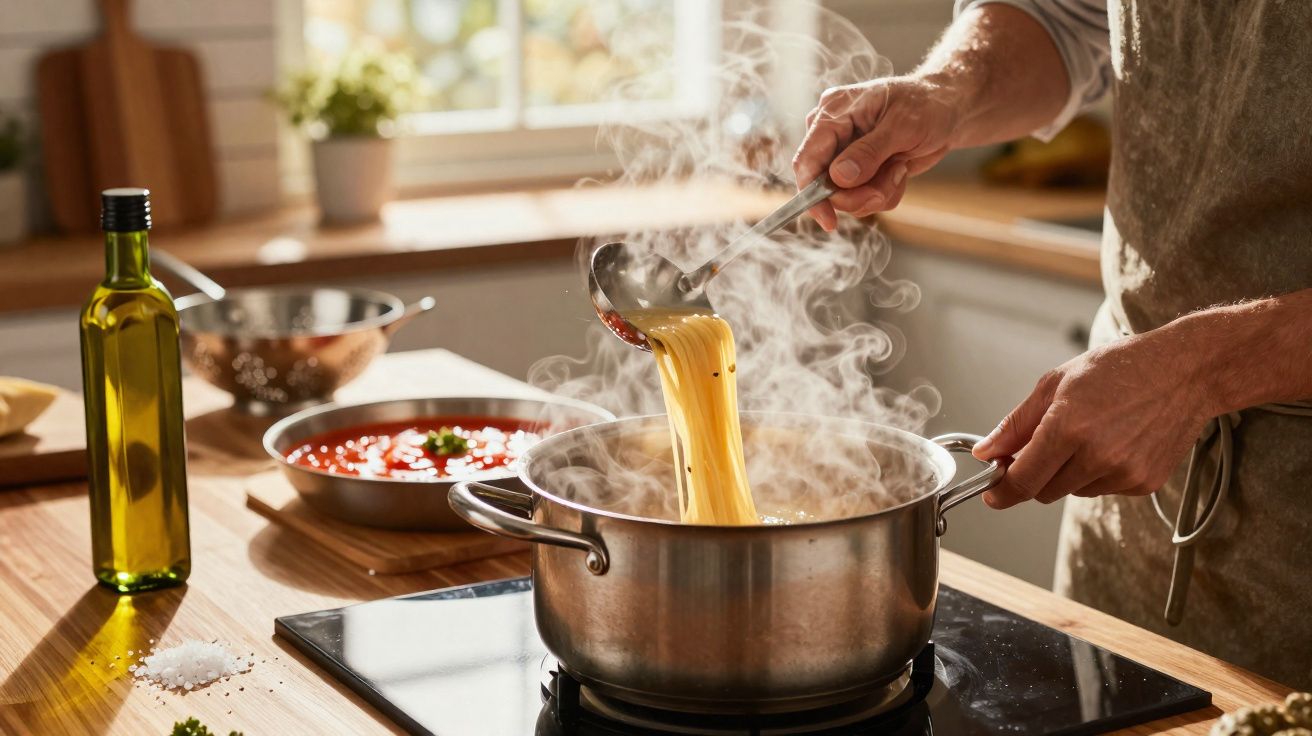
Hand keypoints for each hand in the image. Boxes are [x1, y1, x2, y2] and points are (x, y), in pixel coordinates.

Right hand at [791, 76, 962, 230]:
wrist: (948, 111)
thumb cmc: (927, 105)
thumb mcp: (902, 125)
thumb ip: (868, 152)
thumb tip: (837, 177)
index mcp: (834, 112)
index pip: (807, 159)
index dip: (811, 193)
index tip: (828, 220)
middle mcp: (833, 134)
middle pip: (824, 185)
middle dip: (857, 195)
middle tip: (884, 189)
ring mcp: (844, 154)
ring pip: (845, 196)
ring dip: (876, 192)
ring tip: (900, 168)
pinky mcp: (859, 171)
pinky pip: (862, 198)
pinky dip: (885, 192)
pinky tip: (900, 170)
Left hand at [971, 330, 1214, 508]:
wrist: (1187, 371)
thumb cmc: (1121, 368)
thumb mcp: (1056, 383)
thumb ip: (1017, 424)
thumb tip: (986, 451)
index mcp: (1068, 428)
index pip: (1022, 481)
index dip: (1001, 491)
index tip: (992, 493)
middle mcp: (1096, 456)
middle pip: (1044, 491)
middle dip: (1034, 475)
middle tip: (1043, 446)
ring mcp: (1123, 473)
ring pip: (1073, 491)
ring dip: (1068, 472)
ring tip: (1090, 433)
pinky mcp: (1144, 484)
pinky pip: (1103, 489)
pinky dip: (1098, 473)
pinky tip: (1114, 441)